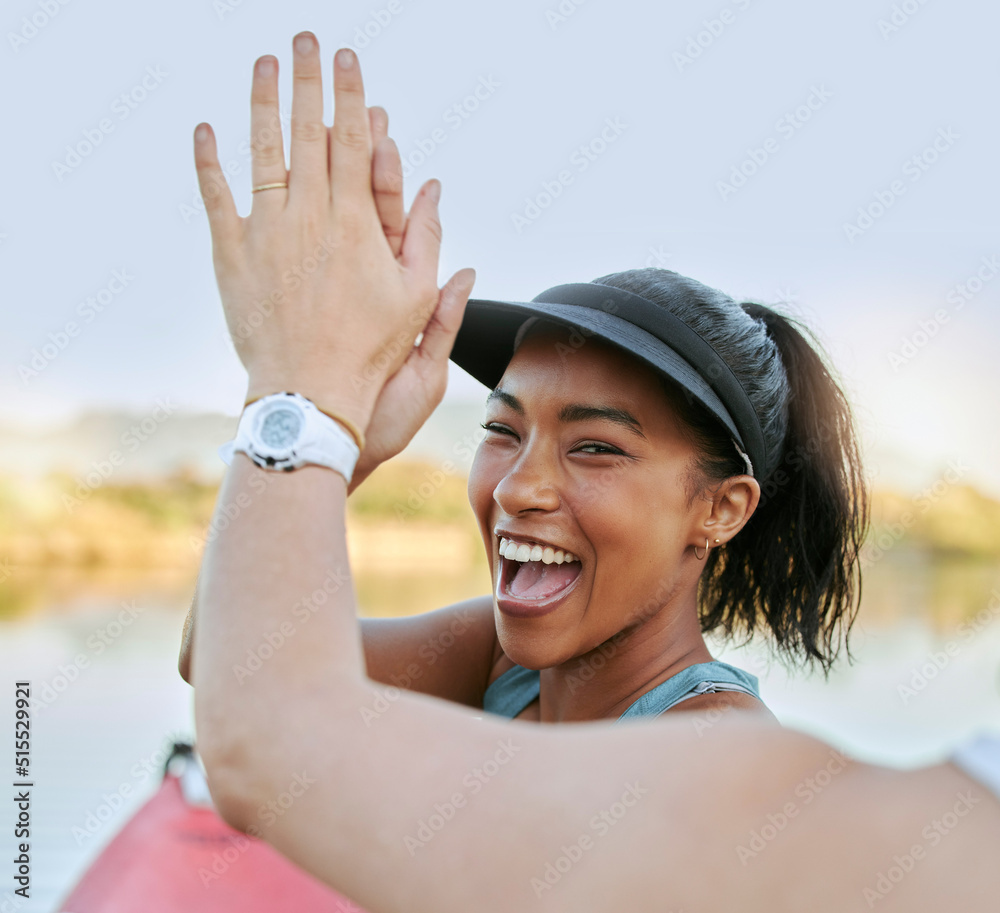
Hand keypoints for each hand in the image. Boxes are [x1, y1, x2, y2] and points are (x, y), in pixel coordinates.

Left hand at [192, 32, 474, 437]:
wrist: (310, 390)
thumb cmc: (370, 350)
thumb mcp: (416, 298)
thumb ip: (427, 240)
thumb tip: (434, 189)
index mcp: (355, 223)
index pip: (353, 142)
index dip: (351, 97)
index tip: (349, 60)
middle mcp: (309, 216)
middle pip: (308, 132)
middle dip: (308, 80)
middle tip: (305, 39)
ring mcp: (267, 232)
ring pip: (262, 151)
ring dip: (263, 102)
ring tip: (265, 62)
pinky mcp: (232, 255)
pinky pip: (217, 198)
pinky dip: (209, 162)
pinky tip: (205, 130)